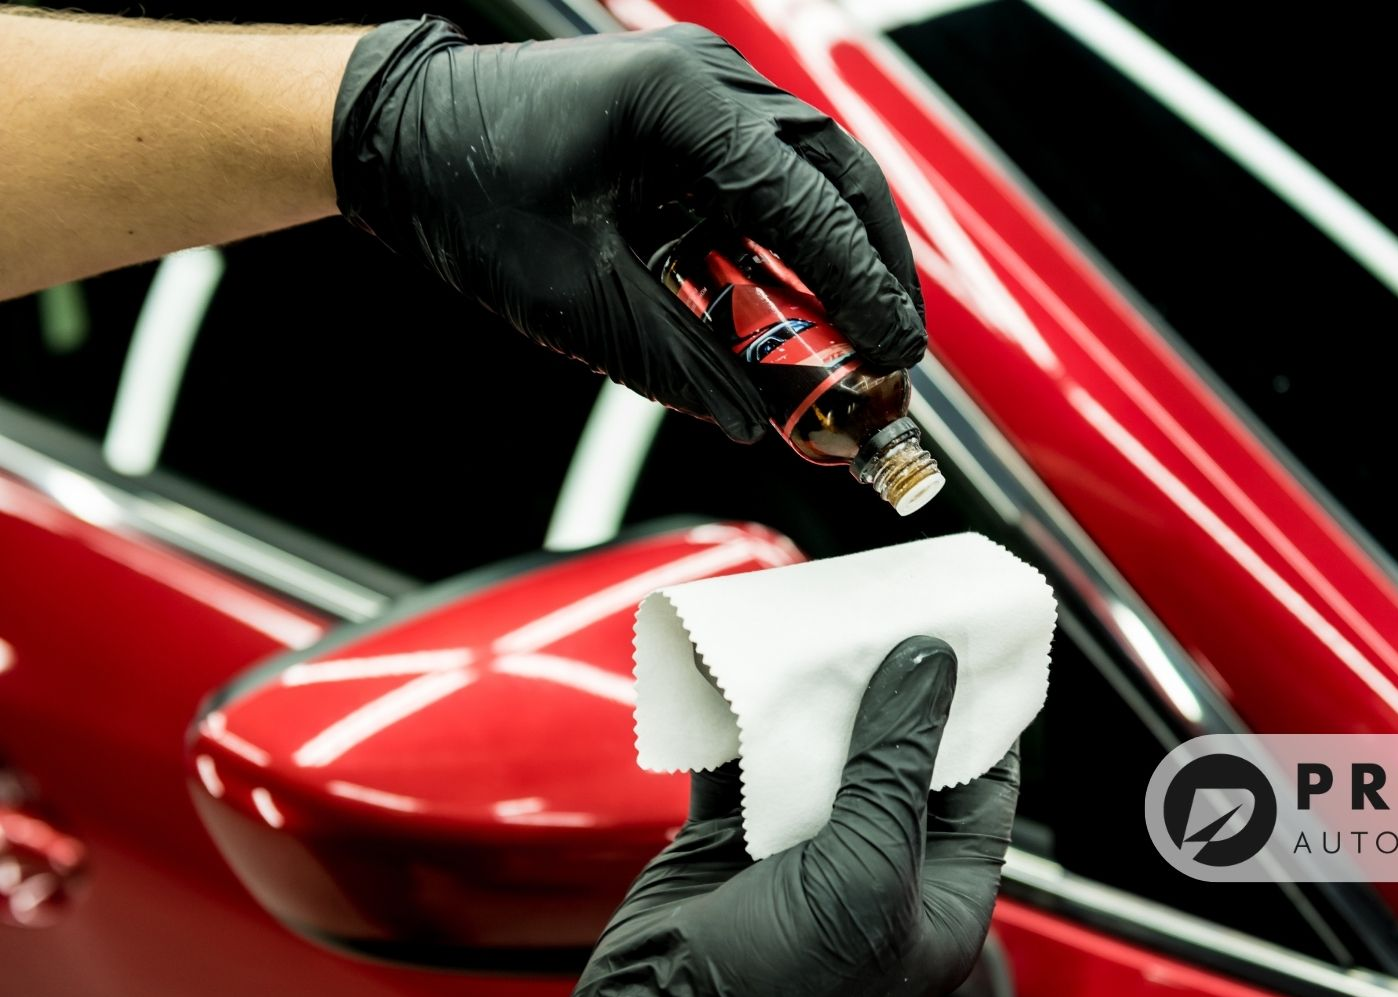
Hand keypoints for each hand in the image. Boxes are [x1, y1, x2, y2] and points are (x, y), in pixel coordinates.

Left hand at [331, 18, 926, 442]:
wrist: (400, 136)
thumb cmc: (464, 193)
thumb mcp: (573, 302)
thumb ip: (676, 365)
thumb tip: (750, 418)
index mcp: (677, 104)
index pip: (807, 202)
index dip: (861, 288)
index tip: (895, 353)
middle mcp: (707, 77)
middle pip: (840, 173)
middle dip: (877, 267)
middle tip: (898, 349)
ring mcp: (703, 83)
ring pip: (819, 167)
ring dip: (847, 249)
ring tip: (866, 328)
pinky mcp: (691, 109)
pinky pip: (775, 169)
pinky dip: (802, 233)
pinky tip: (807, 291)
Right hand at [576, 636, 1018, 996]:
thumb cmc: (784, 992)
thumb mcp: (869, 868)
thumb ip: (897, 765)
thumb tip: (929, 667)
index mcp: (936, 896)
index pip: (980, 786)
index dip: (980, 713)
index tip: (975, 644)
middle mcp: (874, 871)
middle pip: (895, 756)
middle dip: (888, 686)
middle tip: (889, 614)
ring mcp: (800, 856)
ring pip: (818, 751)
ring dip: (813, 694)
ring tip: (820, 628)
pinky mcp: (730, 844)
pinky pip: (742, 763)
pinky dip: (738, 717)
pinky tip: (742, 671)